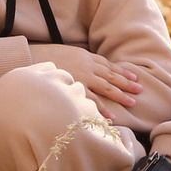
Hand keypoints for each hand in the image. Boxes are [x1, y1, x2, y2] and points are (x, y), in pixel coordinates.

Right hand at [31, 44, 145, 108]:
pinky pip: (91, 100)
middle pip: (111, 75)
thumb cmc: (46, 58)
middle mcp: (87, 66)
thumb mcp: (66, 54)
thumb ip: (78, 61)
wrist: (30, 58)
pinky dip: (102, 108)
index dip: (122, 71)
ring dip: (120, 95)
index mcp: (85, 56)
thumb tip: (87, 69)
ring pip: (106, 87)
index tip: (134, 76)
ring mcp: (81, 77)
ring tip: (132, 102)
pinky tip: (111, 116)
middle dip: (127, 83)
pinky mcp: (74, 87)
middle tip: (140, 89)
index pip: (108, 64)